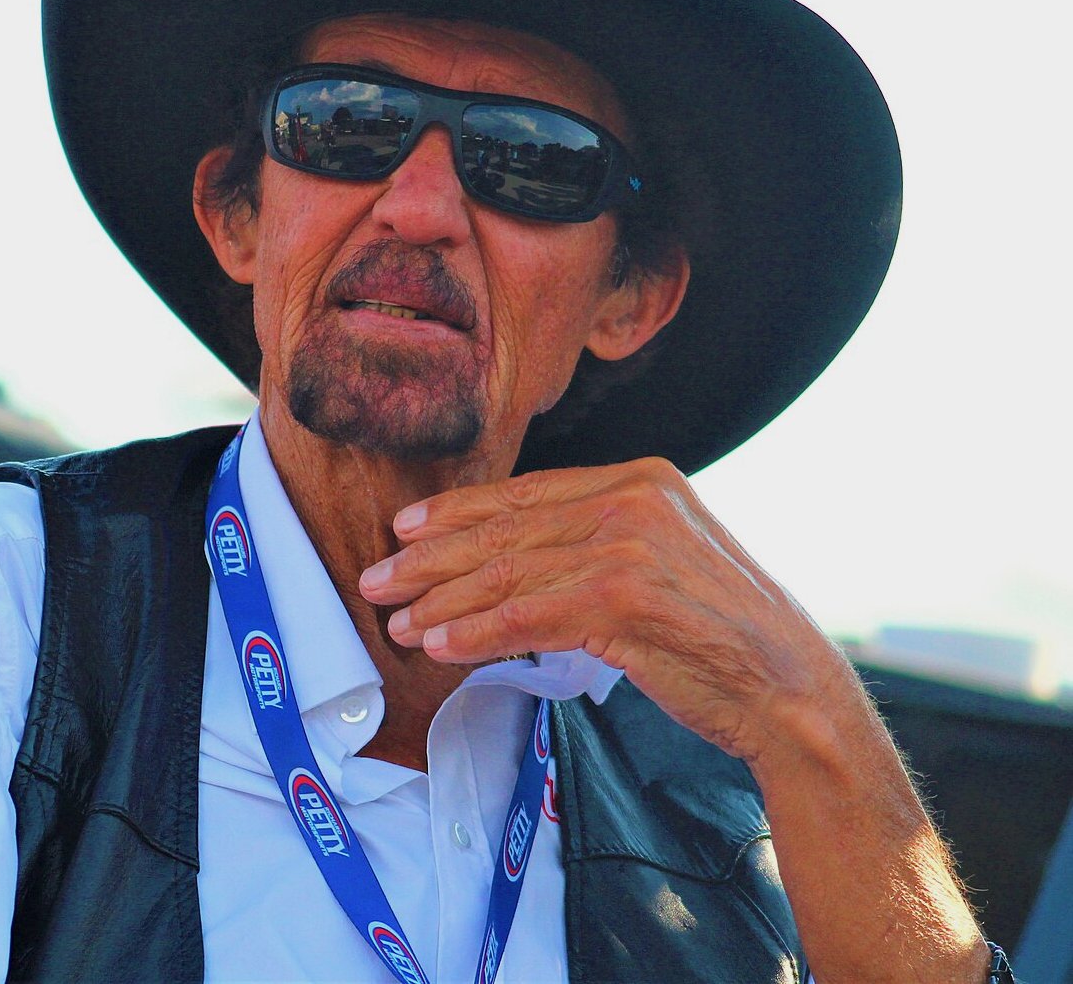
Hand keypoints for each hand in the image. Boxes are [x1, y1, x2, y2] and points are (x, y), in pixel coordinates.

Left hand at [357, 457, 855, 767]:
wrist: (791, 690)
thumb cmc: (720, 637)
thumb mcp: (663, 562)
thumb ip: (597, 542)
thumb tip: (510, 557)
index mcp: (641, 479)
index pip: (526, 493)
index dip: (458, 513)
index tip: (407, 530)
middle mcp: (633, 499)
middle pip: (506, 528)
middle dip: (431, 557)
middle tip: (379, 579)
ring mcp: (629, 545)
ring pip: (507, 572)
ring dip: (442, 601)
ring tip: (399, 620)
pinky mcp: (624, 597)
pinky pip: (526, 615)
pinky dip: (476, 632)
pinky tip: (440, 645)